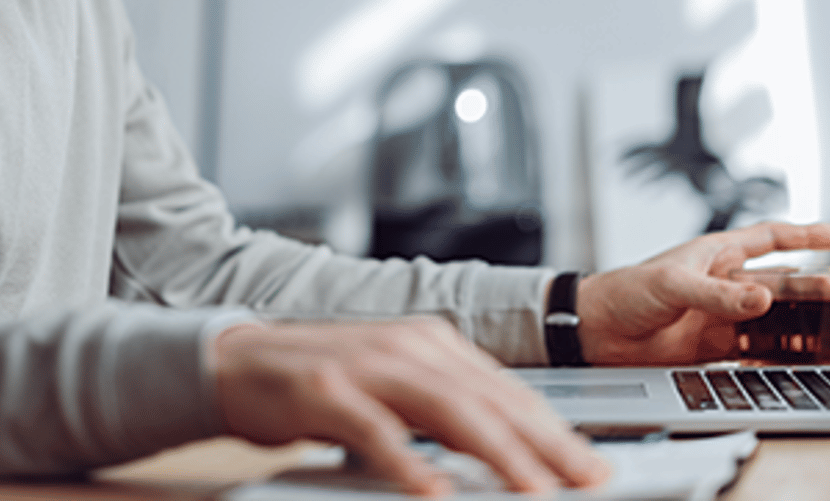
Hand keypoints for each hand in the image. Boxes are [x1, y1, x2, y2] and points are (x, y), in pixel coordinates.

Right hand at [212, 317, 609, 495]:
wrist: (236, 360)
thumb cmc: (320, 382)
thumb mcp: (394, 389)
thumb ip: (444, 413)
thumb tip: (504, 451)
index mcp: (431, 344)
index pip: (508, 391)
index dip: (554, 429)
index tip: (592, 464)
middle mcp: (407, 346)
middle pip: (490, 399)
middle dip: (545, 444)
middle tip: (586, 479)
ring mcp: (366, 366)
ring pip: (446, 409)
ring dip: (496, 452)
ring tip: (533, 490)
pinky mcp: (324, 390)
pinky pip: (375, 430)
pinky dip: (407, 461)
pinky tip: (433, 490)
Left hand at [574, 222, 829, 364]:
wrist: (596, 330)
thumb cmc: (626, 291)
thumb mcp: (673, 285)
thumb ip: (719, 295)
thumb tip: (762, 300)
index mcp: (716, 255)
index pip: (769, 238)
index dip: (804, 236)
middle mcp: (725, 285)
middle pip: (781, 284)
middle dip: (813, 289)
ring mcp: (722, 317)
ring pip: (773, 320)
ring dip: (800, 326)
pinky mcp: (714, 348)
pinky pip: (755, 351)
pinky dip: (777, 356)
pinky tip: (796, 362)